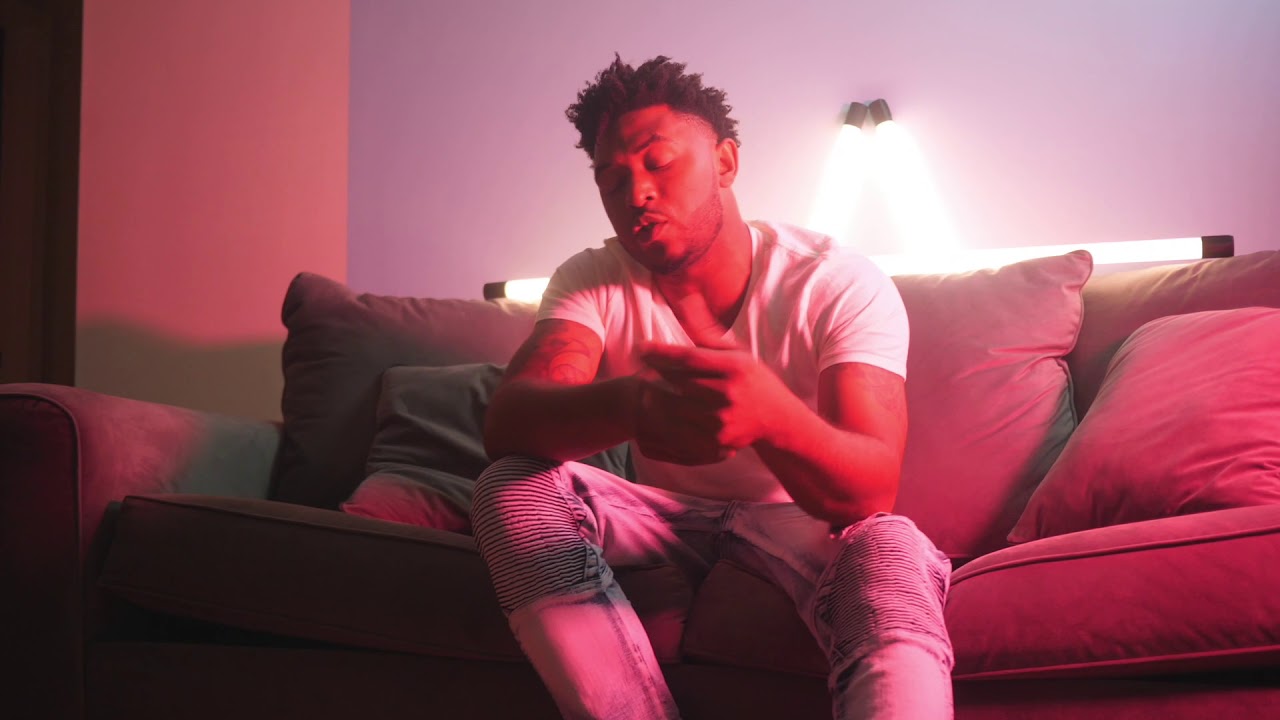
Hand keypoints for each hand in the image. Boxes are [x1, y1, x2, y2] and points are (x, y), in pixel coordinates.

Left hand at [628, 290, 792, 464]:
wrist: (778, 421)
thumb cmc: (751, 379)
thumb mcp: (735, 352)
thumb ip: (706, 332)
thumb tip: (684, 301)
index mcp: (736, 366)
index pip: (689, 358)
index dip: (661, 352)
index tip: (641, 347)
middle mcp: (730, 393)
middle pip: (679, 381)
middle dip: (656, 372)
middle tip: (642, 366)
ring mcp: (724, 419)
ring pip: (676, 407)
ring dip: (658, 396)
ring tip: (646, 387)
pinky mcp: (718, 441)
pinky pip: (683, 430)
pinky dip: (668, 420)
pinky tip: (659, 411)